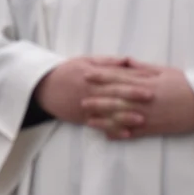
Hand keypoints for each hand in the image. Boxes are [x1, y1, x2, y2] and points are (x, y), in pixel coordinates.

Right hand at [34, 57, 152, 129]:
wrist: (43, 87)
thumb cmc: (66, 72)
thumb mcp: (85, 61)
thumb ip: (107, 62)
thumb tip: (128, 60)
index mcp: (93, 74)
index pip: (117, 74)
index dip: (134, 76)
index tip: (151, 77)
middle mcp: (91, 89)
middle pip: (113, 91)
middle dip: (132, 94)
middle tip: (151, 96)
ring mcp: (86, 104)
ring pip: (107, 110)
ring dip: (124, 115)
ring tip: (141, 119)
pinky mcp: (82, 117)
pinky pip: (99, 124)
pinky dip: (112, 129)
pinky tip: (125, 134)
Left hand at [84, 61, 193, 138]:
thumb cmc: (184, 84)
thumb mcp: (164, 71)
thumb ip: (141, 67)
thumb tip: (124, 60)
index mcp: (146, 84)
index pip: (119, 79)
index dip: (101, 77)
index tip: (86, 75)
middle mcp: (144, 100)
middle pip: (117, 99)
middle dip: (97, 100)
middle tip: (80, 100)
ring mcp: (148, 116)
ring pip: (122, 118)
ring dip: (104, 120)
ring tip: (88, 121)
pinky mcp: (155, 128)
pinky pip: (135, 133)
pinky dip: (120, 135)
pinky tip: (107, 136)